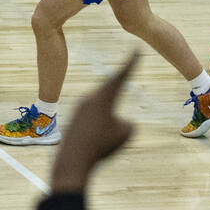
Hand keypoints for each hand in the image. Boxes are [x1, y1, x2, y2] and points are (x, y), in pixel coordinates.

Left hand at [48, 52, 138, 193]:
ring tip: (99, 142)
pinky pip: (90, 122)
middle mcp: (91, 96)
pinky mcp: (74, 116)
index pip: (121, 76)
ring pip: (101, 113)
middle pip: (111, 99)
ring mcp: (80, 106)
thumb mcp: (125, 134)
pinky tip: (90, 144)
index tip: (137, 50)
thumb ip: (128, 123)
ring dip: (104, 127)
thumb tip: (120, 121)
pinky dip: (95, 132)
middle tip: (112, 124)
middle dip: (114, 112)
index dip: (131, 63)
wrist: (72, 159)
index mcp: (104, 96)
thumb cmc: (101, 146)